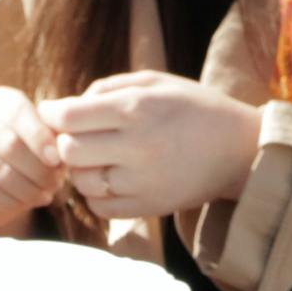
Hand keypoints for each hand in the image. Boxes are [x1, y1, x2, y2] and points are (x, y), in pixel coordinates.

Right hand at [0, 86, 64, 232]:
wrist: (6, 186)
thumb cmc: (35, 157)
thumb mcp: (50, 142)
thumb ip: (58, 136)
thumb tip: (66, 145)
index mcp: (0, 99)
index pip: (18, 111)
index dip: (39, 138)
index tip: (57, 161)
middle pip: (8, 143)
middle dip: (36, 170)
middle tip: (54, 185)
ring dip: (25, 188)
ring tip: (42, 196)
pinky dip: (7, 201)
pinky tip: (21, 204)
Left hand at [37, 72, 260, 219]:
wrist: (238, 150)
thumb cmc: (193, 108)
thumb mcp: (155, 82)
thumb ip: (108, 88)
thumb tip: (64, 107)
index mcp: (138, 109)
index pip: (70, 117)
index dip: (52, 114)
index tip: (53, 112)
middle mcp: (138, 146)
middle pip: (69, 151)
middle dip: (64, 142)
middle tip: (76, 136)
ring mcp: (143, 182)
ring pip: (82, 182)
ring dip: (79, 170)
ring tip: (96, 158)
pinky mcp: (148, 207)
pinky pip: (99, 207)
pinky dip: (95, 194)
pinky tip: (108, 179)